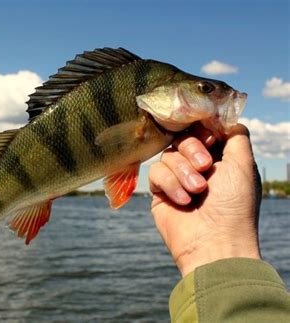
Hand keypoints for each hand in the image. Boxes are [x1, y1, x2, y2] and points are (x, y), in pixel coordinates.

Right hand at [149, 123, 261, 276]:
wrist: (213, 242)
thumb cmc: (234, 205)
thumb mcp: (244, 165)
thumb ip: (236, 136)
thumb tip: (224, 119)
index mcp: (220, 159)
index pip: (203, 130)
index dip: (203, 130)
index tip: (209, 138)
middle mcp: (197, 166)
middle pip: (184, 138)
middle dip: (194, 150)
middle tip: (206, 167)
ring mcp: (177, 178)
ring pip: (168, 154)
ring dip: (183, 171)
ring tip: (197, 191)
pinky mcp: (160, 191)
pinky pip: (155, 172)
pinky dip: (170, 184)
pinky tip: (183, 200)